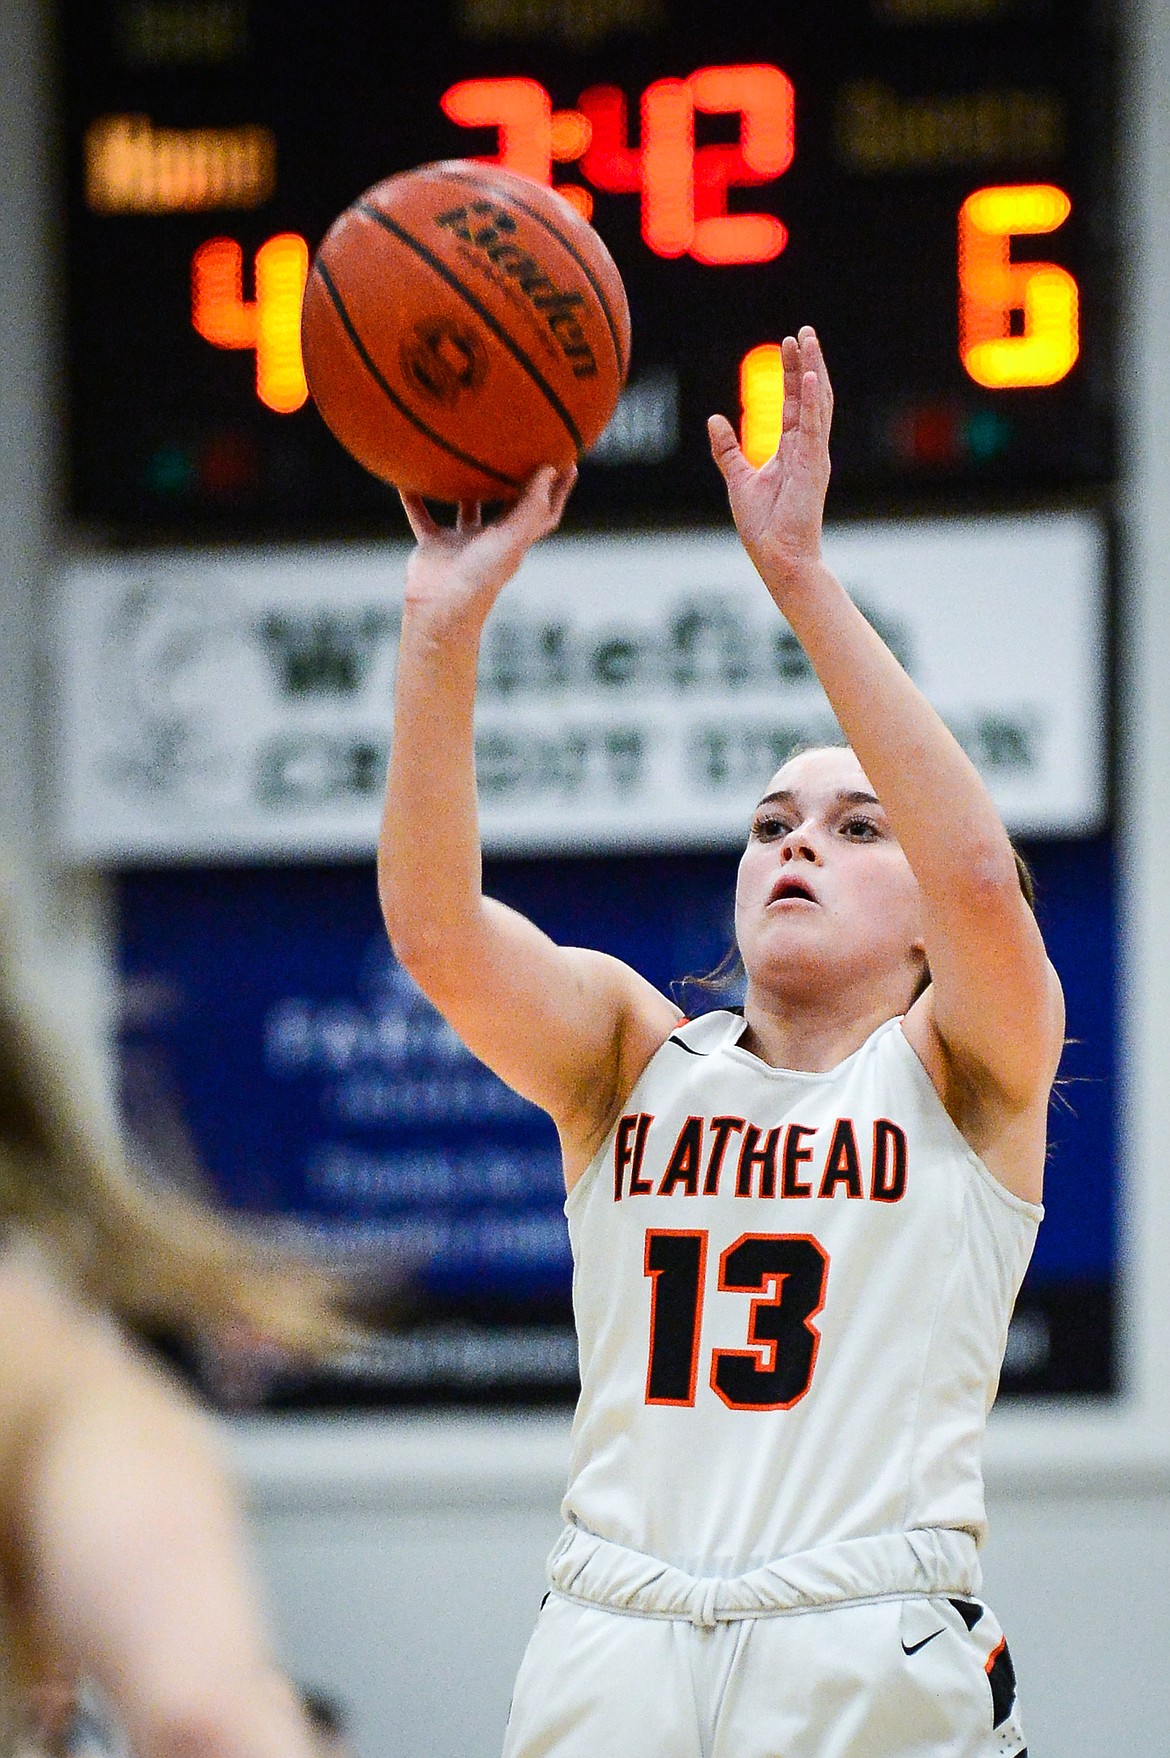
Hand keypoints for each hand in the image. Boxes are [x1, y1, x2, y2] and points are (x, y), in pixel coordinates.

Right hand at [399, 464, 576, 629]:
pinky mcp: (434, 546)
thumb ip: (531, 505)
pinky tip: (406, 478)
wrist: (441, 607)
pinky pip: (422, 516)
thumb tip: (550, 469)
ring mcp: (462, 543)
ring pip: (466, 508)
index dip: (557, 490)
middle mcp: (491, 540)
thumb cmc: (481, 575)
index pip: (543, 511)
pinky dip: (414, 499)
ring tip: (465, 456)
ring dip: (464, 487)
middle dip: (517, 481)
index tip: (568, 461)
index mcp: (515, 541)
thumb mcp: (512, 538)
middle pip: (509, 506)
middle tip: (521, 448)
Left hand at [708, 326, 832, 598]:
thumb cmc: (764, 526)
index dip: (792, 372)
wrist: (778, 558)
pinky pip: (814, 428)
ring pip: (817, 404)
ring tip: (808, 341)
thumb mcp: (738, 479)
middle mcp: (808, 449)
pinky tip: (811, 376)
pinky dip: (814, 401)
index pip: (795, 402)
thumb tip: (714, 419)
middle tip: (803, 331)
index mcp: (794, 450)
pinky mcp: (813, 468)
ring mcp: (813, 457)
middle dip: (806, 362)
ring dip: (813, 370)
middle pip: (810, 396)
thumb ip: (727, 449)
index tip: (788, 344)